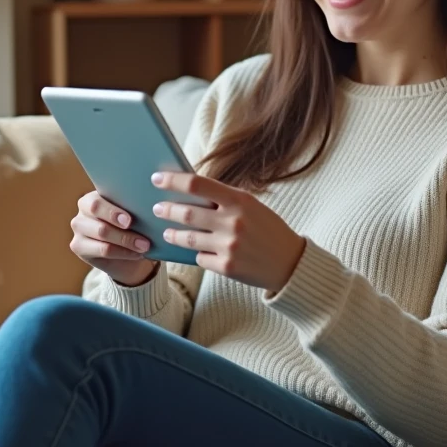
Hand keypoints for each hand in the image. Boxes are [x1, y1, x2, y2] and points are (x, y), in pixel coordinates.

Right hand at [69, 190, 156, 286]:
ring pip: (101, 233)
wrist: (129, 253)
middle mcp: (82, 211)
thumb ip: (135, 206)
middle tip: (142, 238)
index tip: (129, 221)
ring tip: (144, 246)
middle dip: (120, 227)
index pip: (97, 201)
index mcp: (94, 196)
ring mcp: (78, 229)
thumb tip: (148, 204)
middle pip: (97, 217)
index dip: (112, 211)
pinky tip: (137, 254)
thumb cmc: (133, 226)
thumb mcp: (134, 213)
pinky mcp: (78, 246)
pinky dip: (123, 252)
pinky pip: (103, 250)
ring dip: (126, 240)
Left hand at [151, 171, 305, 293]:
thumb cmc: (267, 229)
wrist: (290, 262)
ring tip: (167, 232)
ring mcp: (229, 246)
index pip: (197, 185)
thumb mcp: (251, 205)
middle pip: (187, 212)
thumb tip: (189, 191)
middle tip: (157, 208)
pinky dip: (197, 254)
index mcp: (239, 200)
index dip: (173, 181)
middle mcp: (233, 221)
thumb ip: (224, 199)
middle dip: (166, 210)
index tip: (156, 179)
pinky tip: (197, 252)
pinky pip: (200, 258)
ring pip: (188, 238)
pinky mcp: (227, 267)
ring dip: (173, 234)